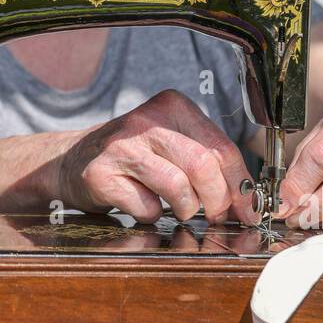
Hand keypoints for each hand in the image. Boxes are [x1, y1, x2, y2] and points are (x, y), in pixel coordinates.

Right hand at [57, 90, 258, 225]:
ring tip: (180, 210)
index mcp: (172, 106)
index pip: (221, 147)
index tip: (249, 209)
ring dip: (186, 210)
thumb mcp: (173, 142)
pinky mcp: (101, 174)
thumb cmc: (135, 156)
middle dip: (218, 201)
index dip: (241, 185)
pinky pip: (146, 206)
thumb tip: (246, 200)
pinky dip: (152, 215)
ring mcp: (121, 146)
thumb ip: (208, 161)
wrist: (74, 160)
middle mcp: (146, 121)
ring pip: (178, 188)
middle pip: (203, 167)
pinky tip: (143, 205)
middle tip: (217, 216)